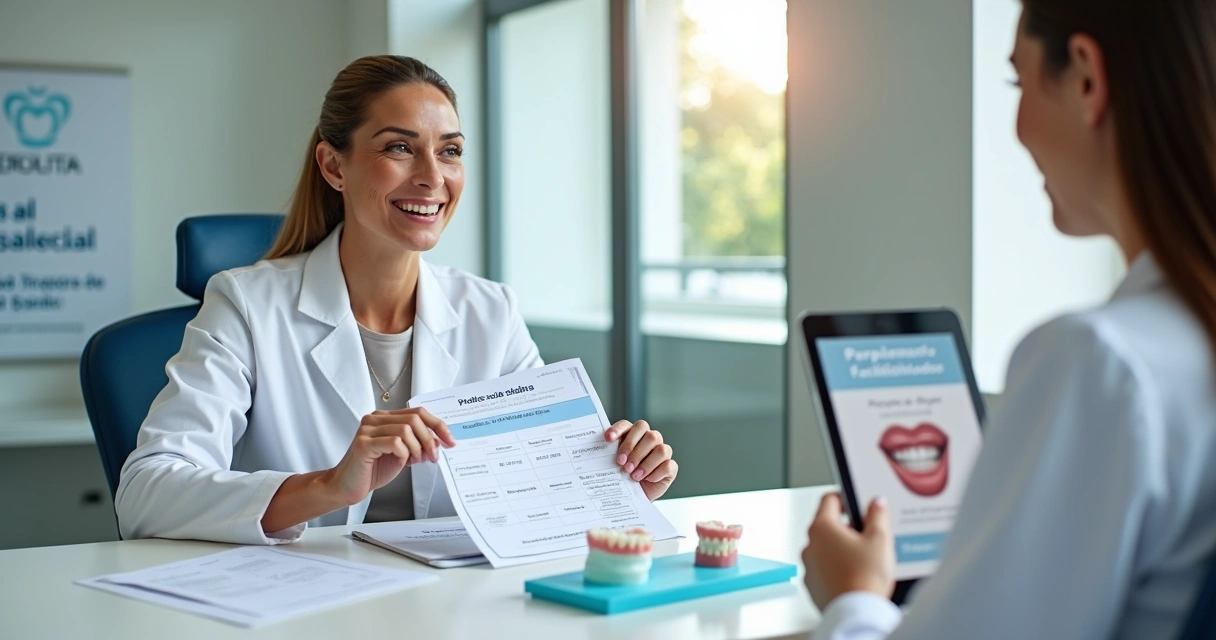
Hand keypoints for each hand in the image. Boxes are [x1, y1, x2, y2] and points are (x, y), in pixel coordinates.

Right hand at [322, 408, 455, 505]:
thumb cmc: (373, 470)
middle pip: (415, 418)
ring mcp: (368, 429)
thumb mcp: (401, 453)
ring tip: (416, 461)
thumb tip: (440, 441)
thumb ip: (416, 443)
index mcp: (385, 418)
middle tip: (433, 456)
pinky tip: (401, 462)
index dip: (438, 425)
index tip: (450, 440)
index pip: (418, 412)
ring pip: (406, 429)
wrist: (347, 487)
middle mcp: (375, 419)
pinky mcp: (363, 443)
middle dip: (430, 439)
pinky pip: (395, 442)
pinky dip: (404, 453)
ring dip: (418, 448)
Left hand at [605, 420, 677, 500]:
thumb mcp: (611, 465)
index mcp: (633, 435)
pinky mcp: (670, 467)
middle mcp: (650, 440)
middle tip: (622, 464)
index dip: (618, 430)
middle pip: (648, 434)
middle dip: (634, 449)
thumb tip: (595, 450)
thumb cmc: (621, 478)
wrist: (631, 498)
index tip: (608, 439)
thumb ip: (607, 455)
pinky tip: (647, 479)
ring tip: (633, 476)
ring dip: (646, 463)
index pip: (627, 425)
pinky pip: (668, 465)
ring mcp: (662, 452)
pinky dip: (656, 473)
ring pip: (661, 449)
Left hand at [802, 493, 894, 610]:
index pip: (829, 499)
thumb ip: (878, 515)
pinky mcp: (813, 586)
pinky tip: (856, 576)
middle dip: (848, 528)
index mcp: (822, 527)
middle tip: (868, 536)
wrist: (855, 614)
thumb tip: (876, 503)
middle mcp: (810, 545)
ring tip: (865, 560)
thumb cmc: (864, 578)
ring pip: (826, 549)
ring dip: (842, 550)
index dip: (845, 497)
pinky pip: (825, 570)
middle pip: (828, 525)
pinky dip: (837, 569)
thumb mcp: (880, 539)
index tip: (856, 502)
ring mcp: (809, 567)